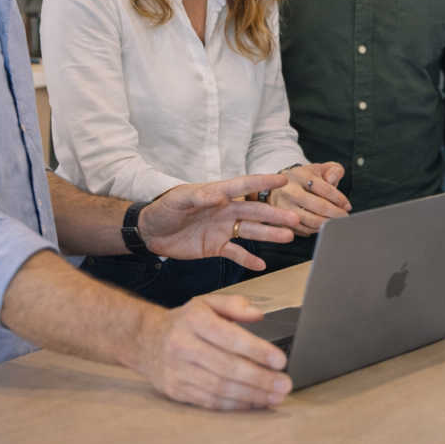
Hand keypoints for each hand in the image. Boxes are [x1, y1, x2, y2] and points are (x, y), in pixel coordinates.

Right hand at [137, 294, 291, 409]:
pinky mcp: (175, 391)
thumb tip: (258, 315)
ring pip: (218, 388)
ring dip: (250, 395)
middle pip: (226, 367)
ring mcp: (176, 371)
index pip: (229, 337)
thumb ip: (234, 305)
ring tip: (274, 397)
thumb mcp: (207, 302)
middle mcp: (182, 345)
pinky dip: (234, 405)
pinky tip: (254, 403)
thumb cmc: (185, 321)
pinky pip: (208, 402)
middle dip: (259, 378)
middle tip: (284, 384)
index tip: (280, 360)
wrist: (146, 339)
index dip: (256, 350)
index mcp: (193, 320)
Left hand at [138, 174, 300, 269]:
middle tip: (295, 218)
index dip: (263, 182)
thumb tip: (217, 196)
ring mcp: (223, 229)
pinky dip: (249, 258)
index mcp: (217, 194)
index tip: (283, 179)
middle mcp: (225, 210)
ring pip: (251, 231)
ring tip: (288, 236)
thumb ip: (197, 197)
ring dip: (270, 234)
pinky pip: (236, 252)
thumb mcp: (177, 200)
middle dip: (275, 215)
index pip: (244, 186)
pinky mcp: (216, 246)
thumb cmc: (162, 210)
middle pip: (255, 212)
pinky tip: (261, 264)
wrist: (149, 234)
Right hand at [269, 162, 350, 235]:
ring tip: (335, 223)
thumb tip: (334, 179)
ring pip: (310, 221)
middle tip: (345, 217)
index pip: (324, 189)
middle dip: (336, 214)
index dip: (339, 199)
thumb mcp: (316, 169)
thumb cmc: (302, 179)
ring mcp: (283, 207)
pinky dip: (315, 230)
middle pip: (318, 206)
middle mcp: (290, 191)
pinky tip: (322, 227)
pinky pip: (302, 229)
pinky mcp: (280, 220)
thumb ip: (331, 169)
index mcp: (300, 176)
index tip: (347, 206)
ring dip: (327, 224)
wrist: (275, 187)